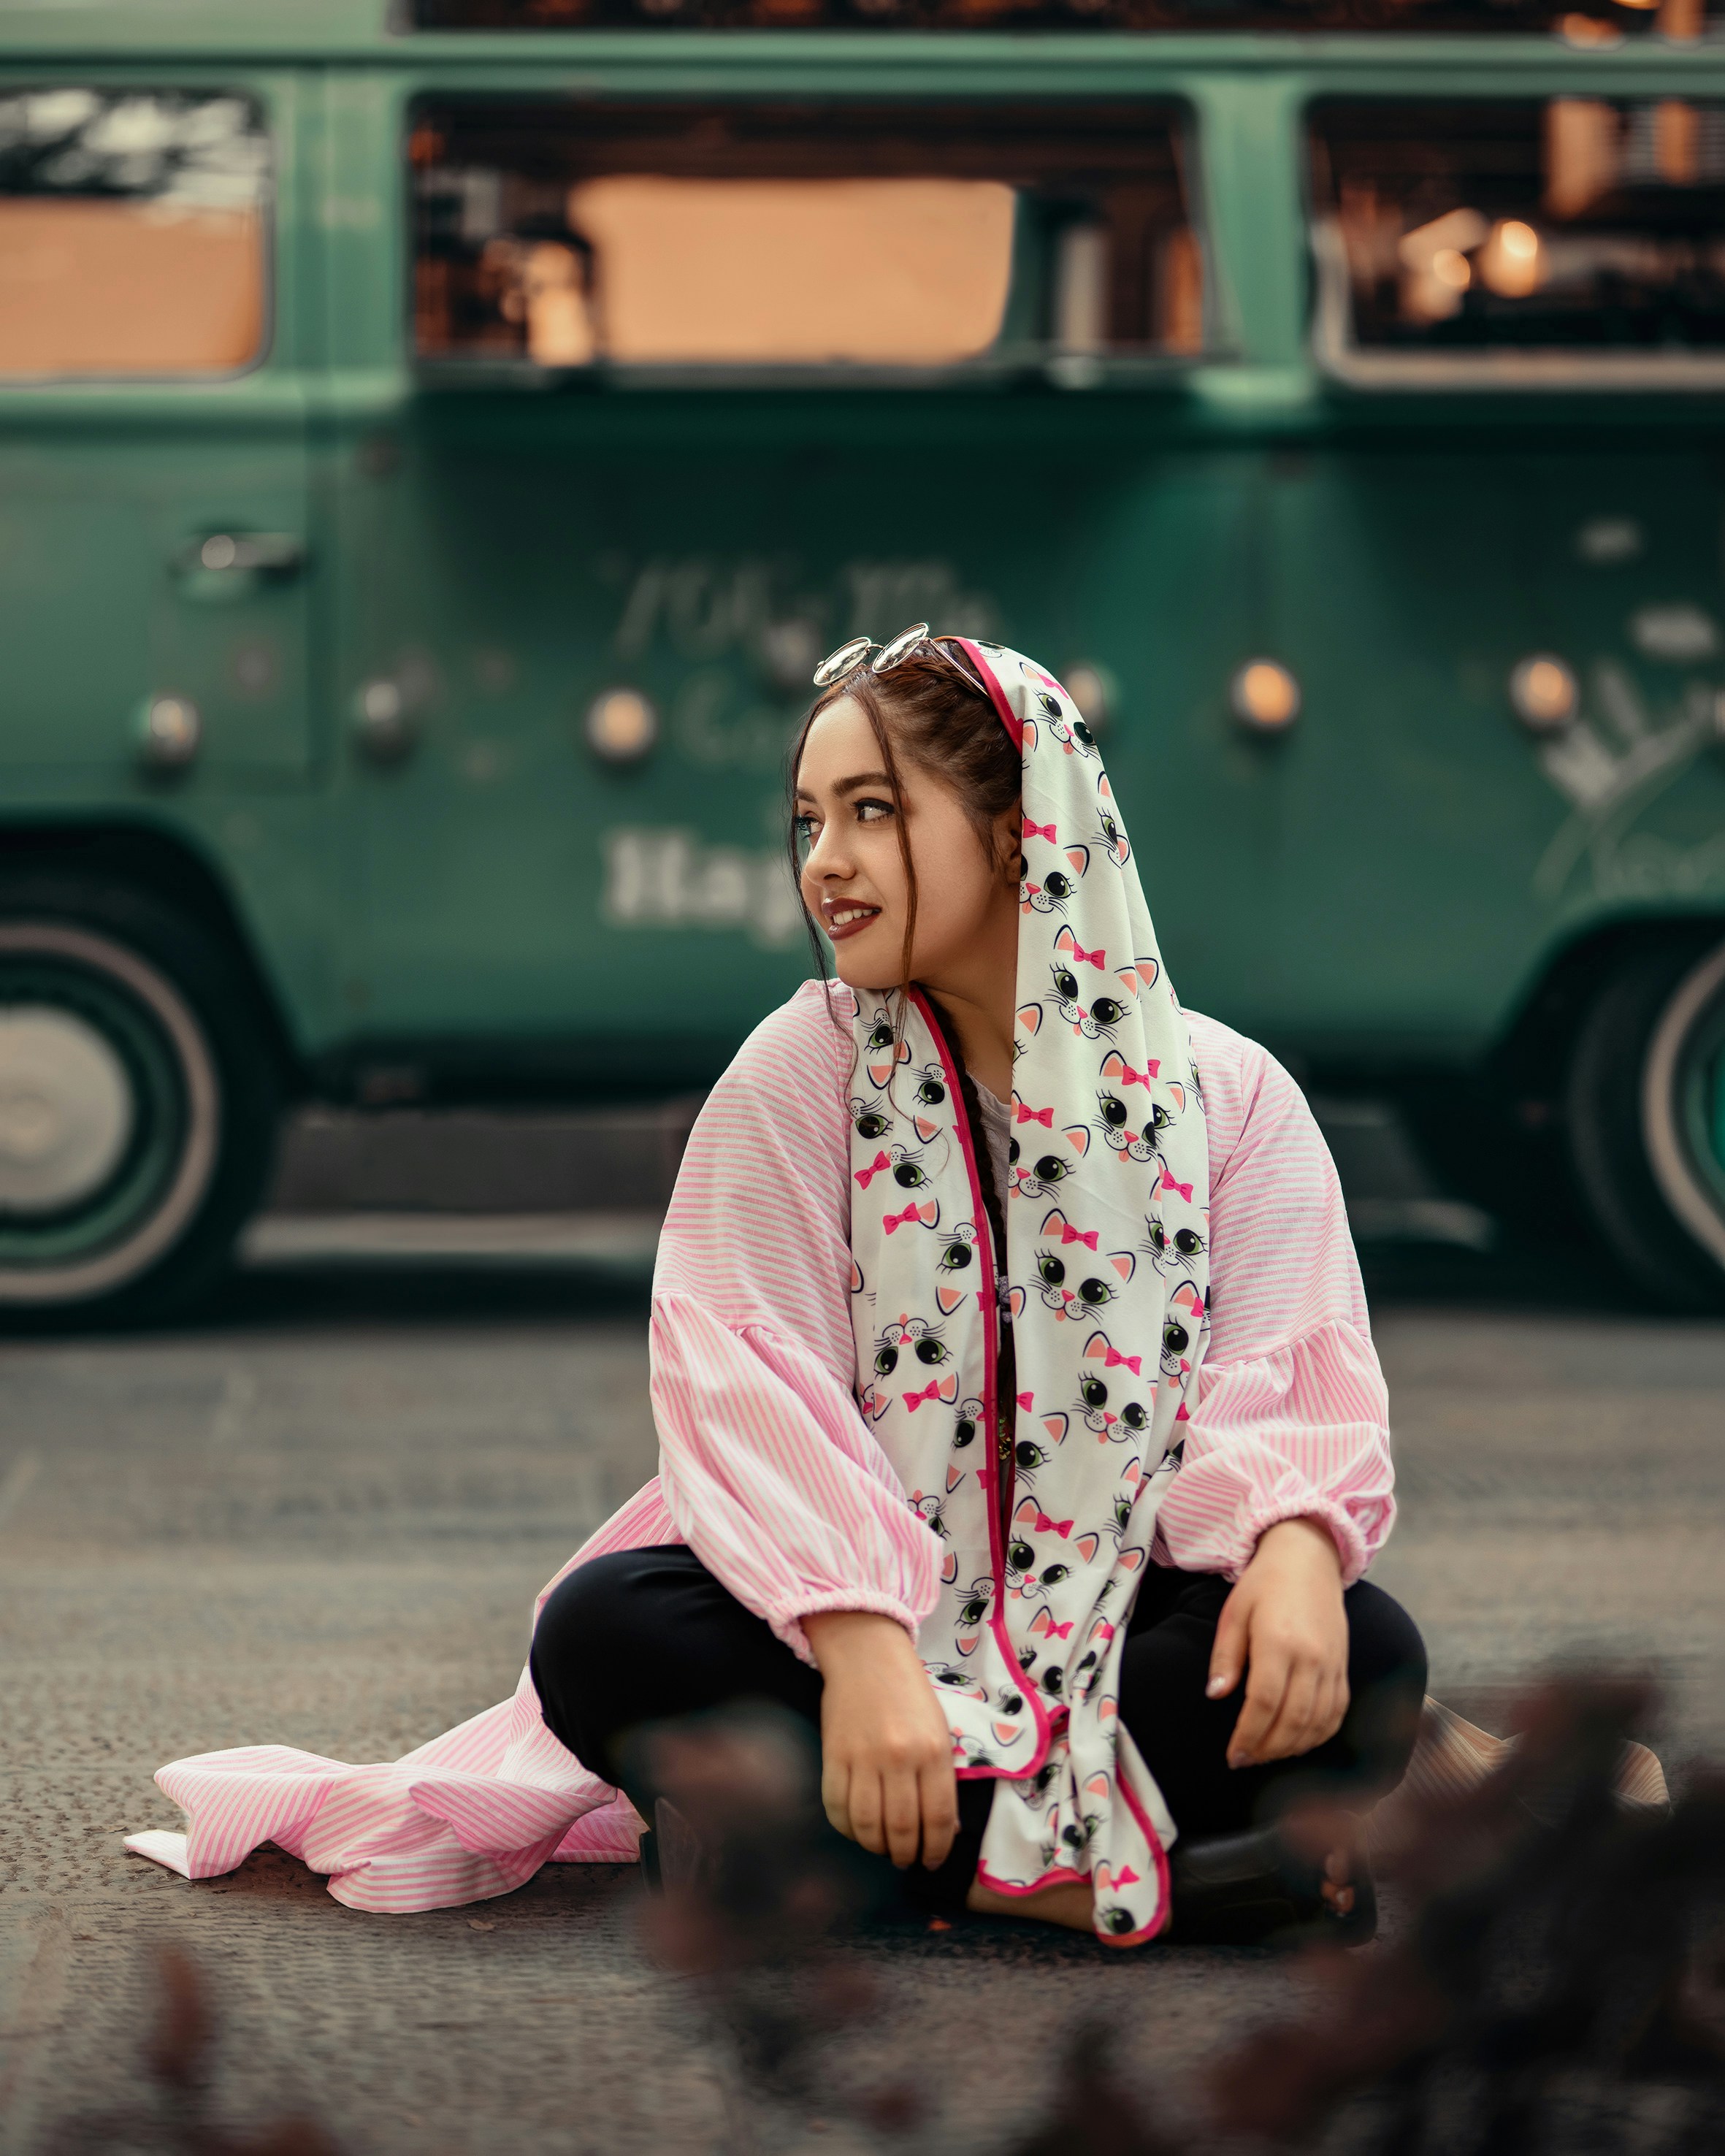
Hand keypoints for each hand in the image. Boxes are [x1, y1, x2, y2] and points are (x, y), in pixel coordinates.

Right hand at [802, 1611, 958, 1869]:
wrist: (866, 1655)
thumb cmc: (909, 1694)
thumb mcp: (939, 1731)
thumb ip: (942, 1779)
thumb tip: (946, 1829)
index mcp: (933, 1751)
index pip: (939, 1818)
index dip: (937, 1849)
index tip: (932, 1860)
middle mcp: (899, 1758)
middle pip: (902, 1828)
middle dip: (906, 1854)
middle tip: (906, 1859)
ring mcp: (863, 1759)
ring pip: (868, 1826)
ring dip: (876, 1847)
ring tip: (883, 1848)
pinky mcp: (833, 1757)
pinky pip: (837, 1809)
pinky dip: (847, 1830)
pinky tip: (857, 1830)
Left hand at [1206, 1517, 1348, 1769]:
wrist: (1308, 1558)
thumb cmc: (1264, 1584)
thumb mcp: (1235, 1612)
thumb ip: (1226, 1656)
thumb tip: (1215, 1696)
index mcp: (1279, 1642)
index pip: (1265, 1703)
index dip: (1248, 1735)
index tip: (1234, 1755)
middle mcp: (1311, 1657)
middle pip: (1293, 1720)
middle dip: (1268, 1749)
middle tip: (1246, 1760)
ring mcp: (1332, 1664)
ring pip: (1318, 1722)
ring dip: (1292, 1747)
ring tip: (1267, 1754)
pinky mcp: (1344, 1667)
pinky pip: (1338, 1712)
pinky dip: (1319, 1735)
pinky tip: (1298, 1742)